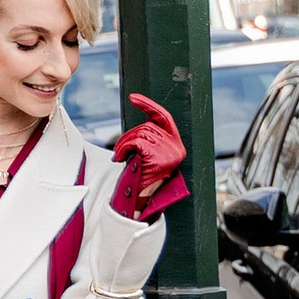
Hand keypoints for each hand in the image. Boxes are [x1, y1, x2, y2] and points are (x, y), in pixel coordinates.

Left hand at [111, 93, 188, 215]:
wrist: (138, 200)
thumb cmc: (141, 176)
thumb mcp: (148, 154)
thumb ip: (150, 137)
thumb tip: (145, 116)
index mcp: (176, 145)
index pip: (164, 117)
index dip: (148, 105)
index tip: (133, 97)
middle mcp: (177, 148)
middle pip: (147, 126)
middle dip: (128, 136)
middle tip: (121, 152)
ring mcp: (169, 153)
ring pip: (140, 133)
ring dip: (124, 144)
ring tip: (123, 158)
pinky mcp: (159, 157)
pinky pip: (136, 142)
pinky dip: (124, 148)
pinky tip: (122, 159)